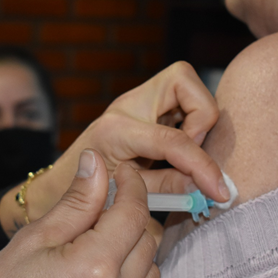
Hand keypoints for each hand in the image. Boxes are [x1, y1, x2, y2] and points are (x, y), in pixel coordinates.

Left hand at [0, 61, 228, 235]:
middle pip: (183, 78)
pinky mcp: (145, 105)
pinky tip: (177, 150)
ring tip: (183, 154)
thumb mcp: (125, 198)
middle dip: (201, 117)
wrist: (58, 186)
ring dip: (197, 120)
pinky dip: (191, 123)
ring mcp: (135, 101)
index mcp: (116, 130)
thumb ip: (166, 188)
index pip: (173, 140)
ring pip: (187, 85)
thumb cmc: (85, 196)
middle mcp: (126, 106)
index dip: (202, 166)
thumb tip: (203, 187)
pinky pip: (182, 100)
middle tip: (191, 153)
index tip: (218, 191)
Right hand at [0, 150, 162, 277]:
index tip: (121, 175)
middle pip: (147, 240)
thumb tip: (98, 162)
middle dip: (128, 218)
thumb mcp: (33, 238)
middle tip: (98, 214)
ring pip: (152, 271)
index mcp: (94, 266)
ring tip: (98, 251)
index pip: (134, 212)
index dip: (131, 186)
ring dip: (134, 253)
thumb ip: (76, 201)